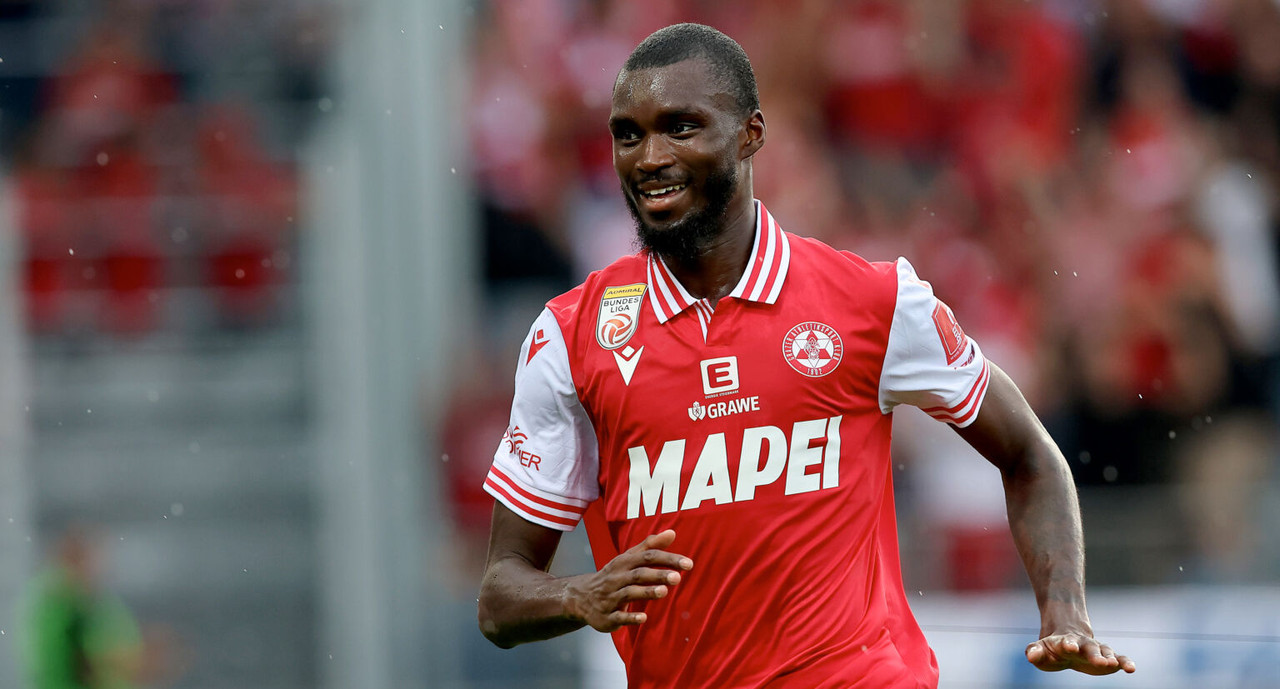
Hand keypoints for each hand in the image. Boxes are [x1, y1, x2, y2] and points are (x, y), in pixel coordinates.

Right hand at [563, 529, 692, 632]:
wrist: (582, 598)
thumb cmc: (613, 576)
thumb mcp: (628, 558)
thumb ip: (650, 546)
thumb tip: (672, 532)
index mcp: (624, 562)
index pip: (647, 557)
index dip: (668, 559)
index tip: (688, 563)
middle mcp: (617, 578)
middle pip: (639, 574)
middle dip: (658, 575)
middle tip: (677, 577)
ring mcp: (611, 598)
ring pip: (629, 593)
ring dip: (646, 592)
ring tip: (664, 592)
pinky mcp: (607, 616)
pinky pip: (619, 617)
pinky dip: (630, 617)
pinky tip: (643, 618)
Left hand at [1026, 632, 1135, 674]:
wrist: (1068, 643)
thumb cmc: (1052, 649)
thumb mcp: (1039, 650)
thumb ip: (1034, 652)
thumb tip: (1031, 655)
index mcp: (1065, 642)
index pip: (1066, 641)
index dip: (1068, 644)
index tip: (1070, 646)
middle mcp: (1083, 644)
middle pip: (1090, 647)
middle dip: (1095, 654)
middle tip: (1100, 661)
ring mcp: (1097, 650)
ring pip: (1106, 651)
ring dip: (1110, 658)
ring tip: (1115, 664)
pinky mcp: (1108, 658)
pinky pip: (1119, 658)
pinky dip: (1125, 662)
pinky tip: (1131, 669)